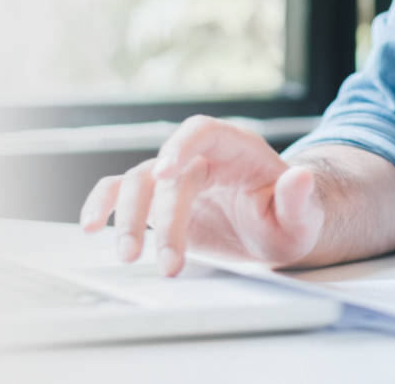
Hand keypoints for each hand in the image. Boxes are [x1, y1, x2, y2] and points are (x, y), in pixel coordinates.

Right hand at [80, 115, 323, 276]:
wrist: (278, 231)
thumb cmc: (291, 219)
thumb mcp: (304, 217)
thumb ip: (299, 199)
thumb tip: (301, 176)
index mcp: (239, 150)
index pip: (204, 131)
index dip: (181, 145)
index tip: (164, 171)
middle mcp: (204, 158)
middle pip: (168, 172)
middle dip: (162, 218)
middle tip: (166, 263)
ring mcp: (178, 178)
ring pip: (139, 182)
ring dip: (128, 218)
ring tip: (128, 257)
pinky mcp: (160, 201)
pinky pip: (123, 192)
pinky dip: (103, 204)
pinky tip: (91, 226)